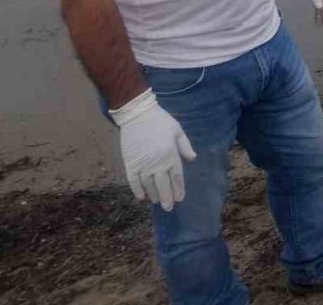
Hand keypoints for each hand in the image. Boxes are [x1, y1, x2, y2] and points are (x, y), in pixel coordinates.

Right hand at [110, 89, 195, 211]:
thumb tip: (193, 159)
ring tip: (158, 202)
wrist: (137, 114)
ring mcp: (142, 164)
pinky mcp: (130, 163)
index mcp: (170, 154)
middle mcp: (157, 162)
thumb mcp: (177, 130)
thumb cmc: (160, 121)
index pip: (176, 176)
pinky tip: (142, 197)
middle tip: (169, 208)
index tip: (180, 198)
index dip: (178, 188)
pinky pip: (133, 181)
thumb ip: (185, 146)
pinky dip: (137, 190)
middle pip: (163, 184)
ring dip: (154, 195)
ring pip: (148, 185)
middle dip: (167, 197)